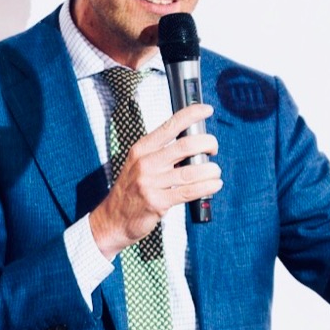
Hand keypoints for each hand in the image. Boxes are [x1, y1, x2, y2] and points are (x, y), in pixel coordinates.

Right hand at [89, 103, 221, 257]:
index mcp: (142, 148)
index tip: (207, 109)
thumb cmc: (132, 190)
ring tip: (216, 172)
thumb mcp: (140, 164)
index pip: (170, 125)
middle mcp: (145, 163)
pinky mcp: (157, 202)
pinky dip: (207, 187)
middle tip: (214, 149)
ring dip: (210, 170)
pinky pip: (189, 191)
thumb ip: (162, 154)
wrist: (113, 219)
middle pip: (185, 146)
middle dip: (207, 144)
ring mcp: (150, 183)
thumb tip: (194, 145)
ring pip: (191, 172)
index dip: (191, 114)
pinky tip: (214, 185)